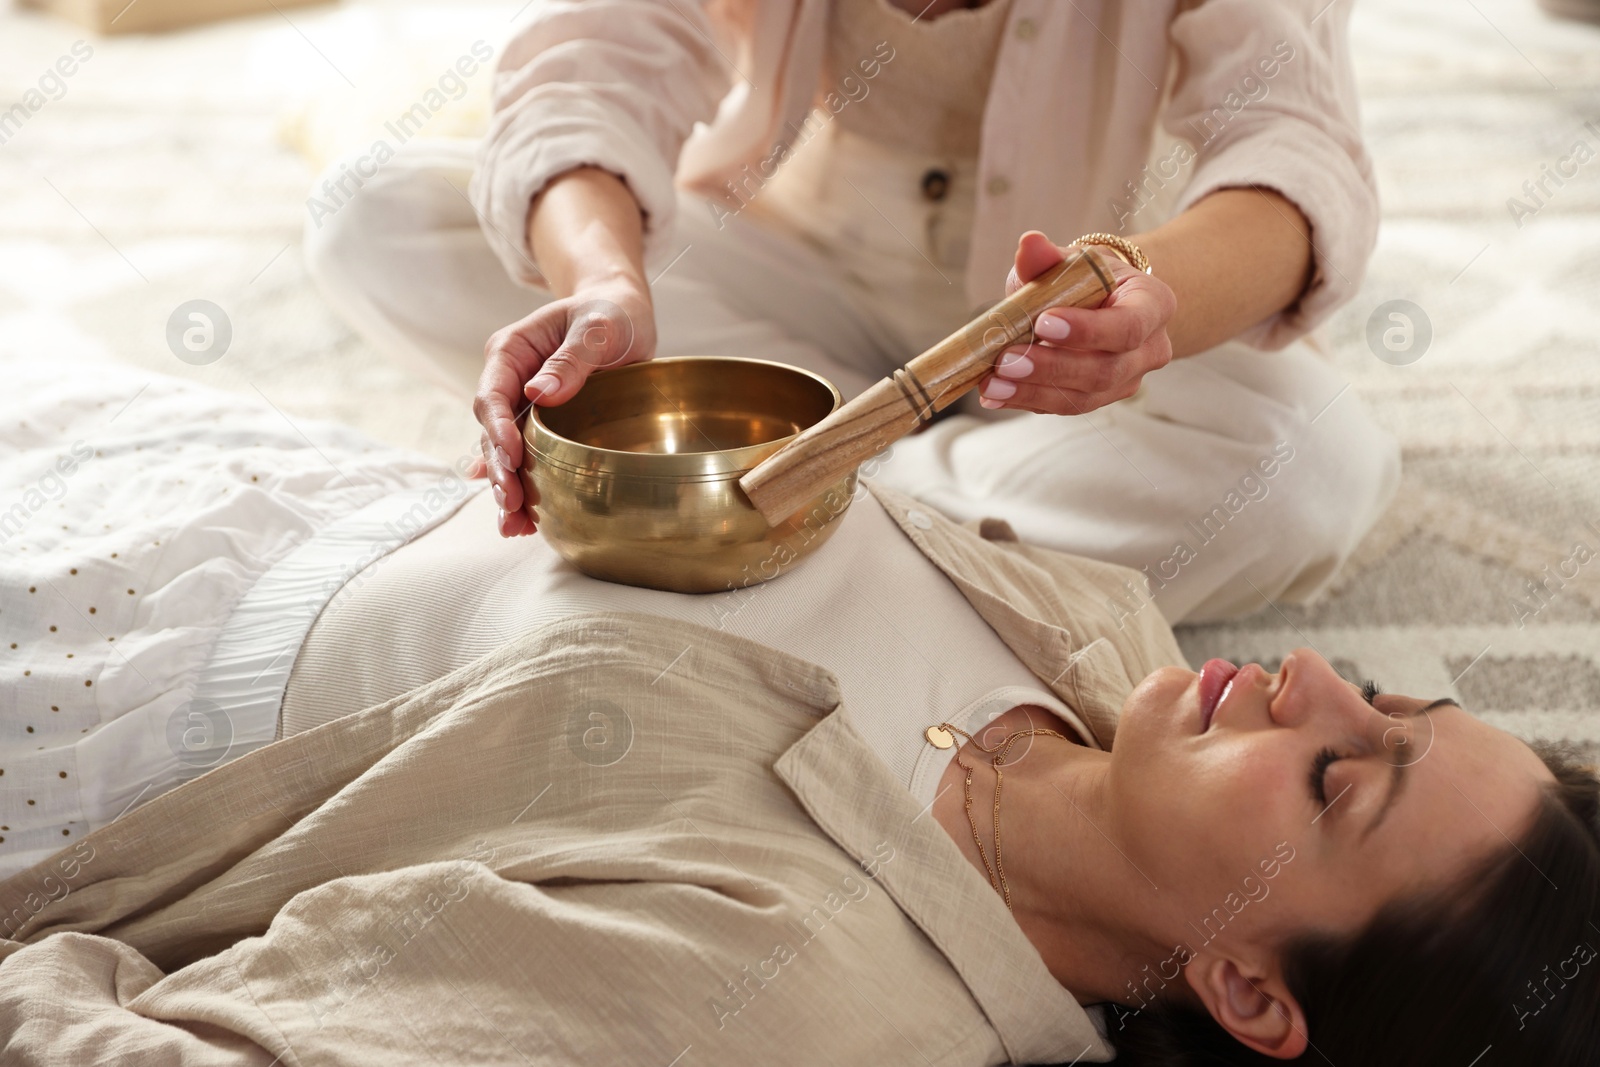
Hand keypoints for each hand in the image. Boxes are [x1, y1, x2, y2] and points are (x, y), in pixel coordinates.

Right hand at [471, 278, 655, 535]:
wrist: (623, 315)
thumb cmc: (610, 313)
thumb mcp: (597, 327)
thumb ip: (571, 359)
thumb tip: (539, 394)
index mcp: (512, 352)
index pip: (493, 396)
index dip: (498, 430)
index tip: (512, 457)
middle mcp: (510, 382)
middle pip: (493, 432)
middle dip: (500, 470)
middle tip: (511, 503)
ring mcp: (523, 406)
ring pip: (506, 453)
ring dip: (508, 488)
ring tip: (514, 526)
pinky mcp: (542, 426)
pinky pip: (527, 458)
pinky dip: (525, 486)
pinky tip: (523, 522)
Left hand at [977, 231, 1175, 414]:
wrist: (1100, 300)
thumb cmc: (1088, 278)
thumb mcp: (1072, 261)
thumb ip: (1049, 256)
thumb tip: (1028, 244)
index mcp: (1153, 305)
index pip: (1129, 325)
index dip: (1087, 330)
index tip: (1043, 322)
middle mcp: (1150, 350)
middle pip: (1104, 370)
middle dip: (1051, 368)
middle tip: (1006, 359)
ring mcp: (1127, 380)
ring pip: (1084, 398)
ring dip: (1033, 391)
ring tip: (993, 383)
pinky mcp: (1099, 399)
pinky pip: (1064, 407)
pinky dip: (1027, 400)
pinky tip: (996, 393)